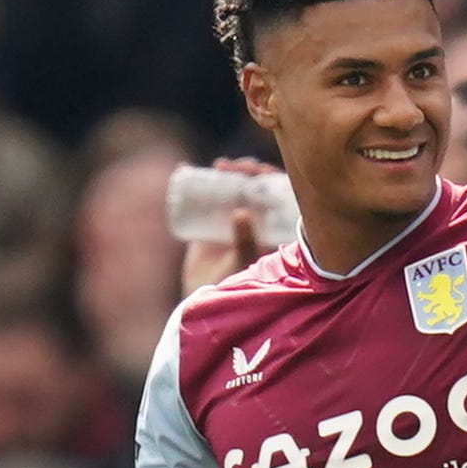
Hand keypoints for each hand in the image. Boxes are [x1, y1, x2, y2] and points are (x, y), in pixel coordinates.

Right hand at [180, 157, 277, 293]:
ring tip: (222, 166)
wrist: (204, 301)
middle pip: (257, 188)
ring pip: (232, 189)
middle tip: (243, 167)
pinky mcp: (207, 223)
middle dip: (251, 172)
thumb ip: (246, 243)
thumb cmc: (234, 286)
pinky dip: (194, 181)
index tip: (263, 171)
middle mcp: (255, 222)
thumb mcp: (243, 263)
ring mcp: (231, 220)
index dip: (273, 180)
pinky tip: (188, 169)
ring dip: (229, 172)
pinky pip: (202, 199)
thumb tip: (242, 213)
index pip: (278, 198)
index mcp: (272, 230)